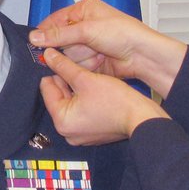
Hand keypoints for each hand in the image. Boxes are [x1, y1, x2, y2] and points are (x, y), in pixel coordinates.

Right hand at [29, 0, 186, 96]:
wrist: (143, 55)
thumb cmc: (124, 34)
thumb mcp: (87, 30)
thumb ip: (59, 35)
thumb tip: (36, 36)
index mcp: (84, 10)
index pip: (56, 20)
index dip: (45, 32)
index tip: (34, 43)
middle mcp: (85, 26)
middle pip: (60, 39)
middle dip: (62, 48)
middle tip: (58, 53)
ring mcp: (89, 44)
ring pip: (68, 54)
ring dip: (75, 58)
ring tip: (91, 55)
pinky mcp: (93, 60)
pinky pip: (77, 64)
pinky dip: (82, 66)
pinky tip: (93, 63)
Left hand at [39, 48, 166, 145]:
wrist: (142, 118)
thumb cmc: (116, 102)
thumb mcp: (86, 79)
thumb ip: (64, 66)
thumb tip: (48, 55)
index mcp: (61, 121)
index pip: (47, 89)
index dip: (54, 72)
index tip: (60, 60)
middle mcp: (67, 131)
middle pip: (59, 97)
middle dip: (67, 81)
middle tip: (77, 66)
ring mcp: (80, 134)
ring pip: (71, 103)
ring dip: (77, 89)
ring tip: (88, 76)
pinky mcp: (92, 133)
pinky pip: (82, 111)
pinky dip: (86, 100)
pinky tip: (96, 88)